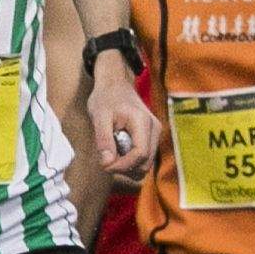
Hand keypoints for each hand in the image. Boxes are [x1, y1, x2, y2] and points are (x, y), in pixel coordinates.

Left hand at [83, 61, 158, 180]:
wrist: (115, 85)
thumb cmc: (106, 98)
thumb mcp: (99, 116)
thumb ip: (103, 140)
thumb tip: (107, 164)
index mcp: (143, 122)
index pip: (140, 154)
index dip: (123, 166)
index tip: (105, 166)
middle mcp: (154, 129)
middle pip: (145, 163)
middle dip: (125, 169)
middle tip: (106, 161)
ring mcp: (155, 133)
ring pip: (146, 164)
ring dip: (128, 167)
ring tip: (112, 153)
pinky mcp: (151, 138)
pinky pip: (144, 158)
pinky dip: (130, 161)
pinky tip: (118, 151)